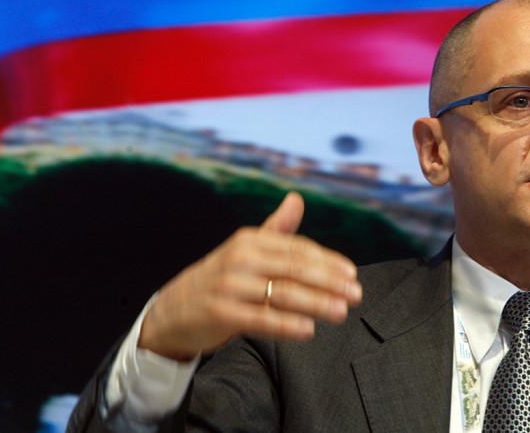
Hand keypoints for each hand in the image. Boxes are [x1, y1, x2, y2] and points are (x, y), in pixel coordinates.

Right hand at [138, 192, 361, 360]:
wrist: (173, 310)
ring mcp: (230, 286)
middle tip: (355, 294)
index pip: (297, 248)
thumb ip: (276, 228)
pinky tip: (308, 329)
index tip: (352, 274)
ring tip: (341, 311)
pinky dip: (287, 325)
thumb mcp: (246, 249)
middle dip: (330, 282)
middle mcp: (240, 259)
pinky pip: (261, 319)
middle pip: (295, 269)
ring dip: (317, 303)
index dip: (328, 261)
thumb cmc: (221, 279)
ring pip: (283, 294)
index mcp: (250, 240)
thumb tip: (297, 199)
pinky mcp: (222, 313)